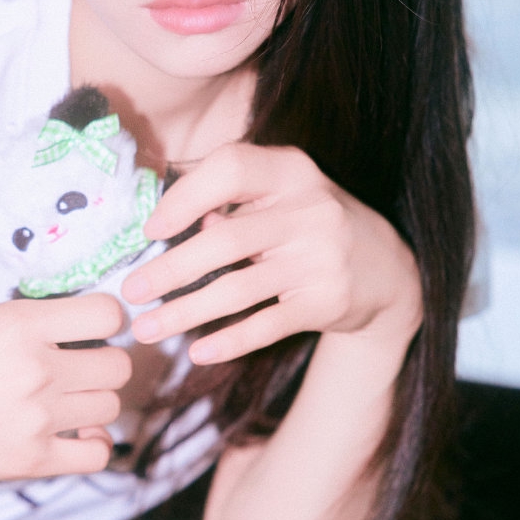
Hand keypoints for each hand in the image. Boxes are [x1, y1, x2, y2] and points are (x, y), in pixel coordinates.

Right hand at [0, 294, 131, 502]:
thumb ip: (24, 326)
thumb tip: (71, 332)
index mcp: (18, 324)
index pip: (108, 314)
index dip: (106, 318)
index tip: (90, 327)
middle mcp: (36, 369)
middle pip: (118, 365)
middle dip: (103, 363)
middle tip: (78, 368)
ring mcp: (37, 418)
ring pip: (111, 406)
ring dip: (94, 403)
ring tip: (66, 402)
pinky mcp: (31, 461)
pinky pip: (97, 454)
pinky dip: (92, 444)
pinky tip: (73, 436)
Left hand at [121, 142, 421, 364]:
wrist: (388, 270)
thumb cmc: (309, 225)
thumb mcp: (281, 197)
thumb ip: (231, 204)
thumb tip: (175, 225)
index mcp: (291, 171)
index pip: (231, 169)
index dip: (185, 196)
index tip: (151, 228)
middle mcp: (310, 210)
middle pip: (225, 241)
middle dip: (170, 270)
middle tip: (131, 292)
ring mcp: (321, 258)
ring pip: (239, 290)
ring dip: (185, 313)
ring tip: (146, 329)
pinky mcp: (327, 303)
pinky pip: (266, 326)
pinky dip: (228, 341)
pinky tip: (197, 351)